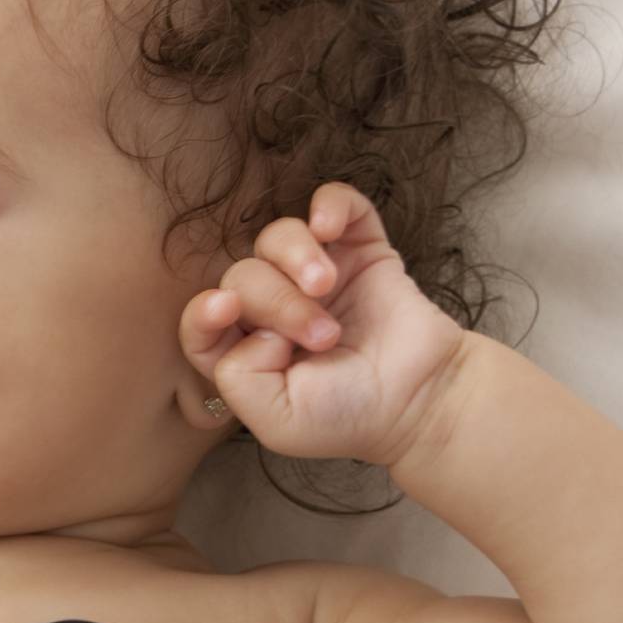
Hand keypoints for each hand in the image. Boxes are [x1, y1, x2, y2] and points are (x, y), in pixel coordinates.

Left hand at [180, 182, 469, 470]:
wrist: (420, 399)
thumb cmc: (346, 417)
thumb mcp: (276, 420)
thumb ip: (238, 378)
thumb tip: (248, 329)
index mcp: (246, 351)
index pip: (203, 322)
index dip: (204, 312)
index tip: (226, 309)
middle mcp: (273, 310)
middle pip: (243, 276)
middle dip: (276, 302)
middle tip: (322, 336)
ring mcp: (315, 276)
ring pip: (278, 236)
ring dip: (297, 256)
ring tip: (327, 288)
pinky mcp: (359, 249)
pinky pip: (334, 203)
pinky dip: (329, 205)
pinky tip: (329, 228)